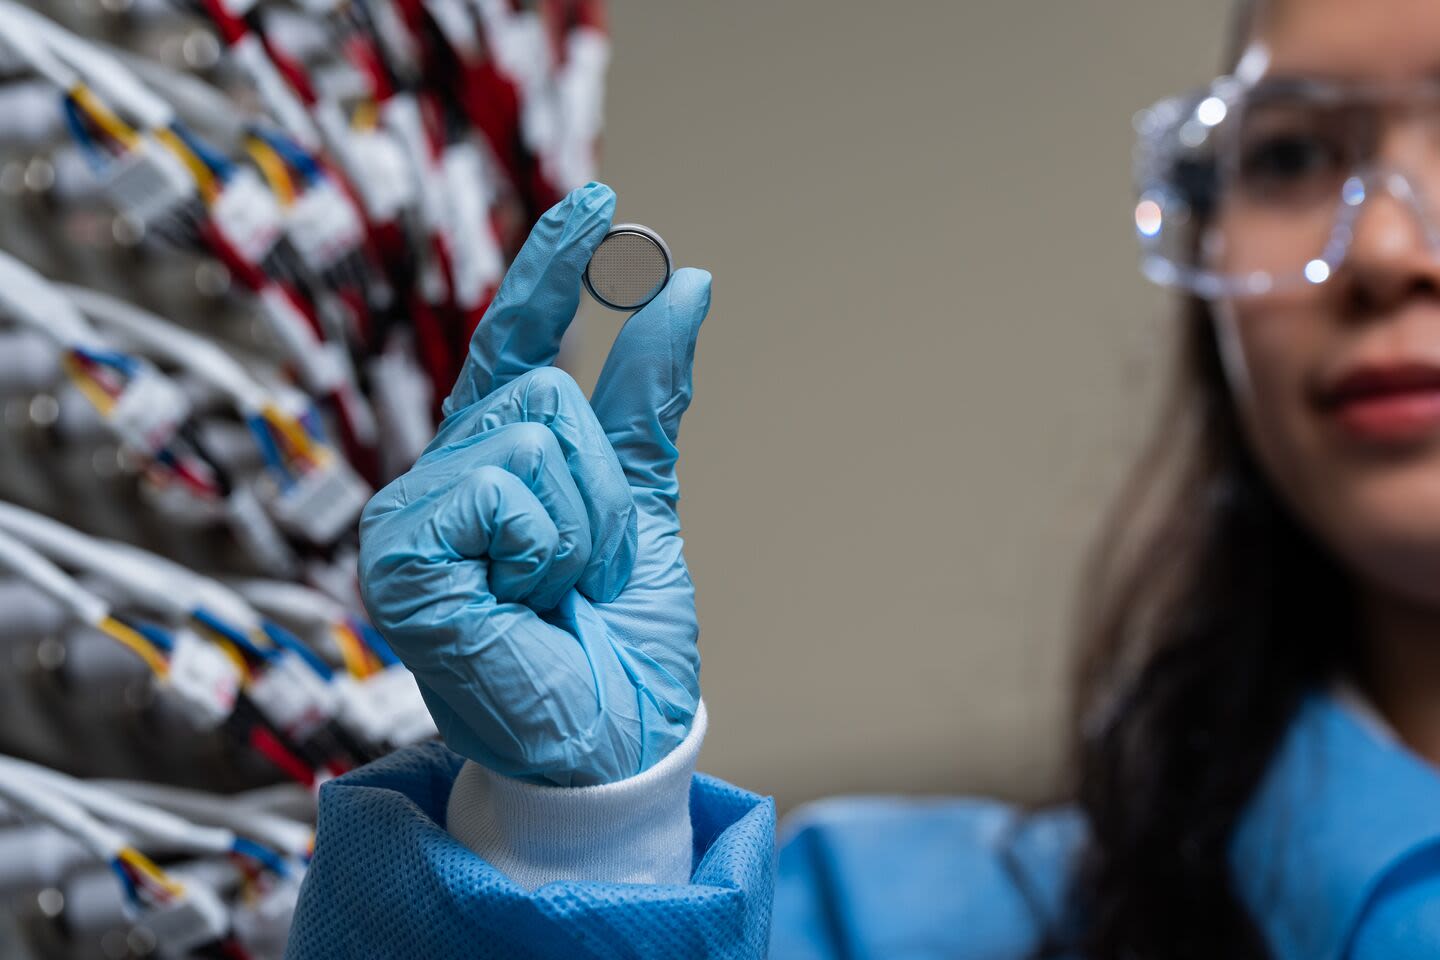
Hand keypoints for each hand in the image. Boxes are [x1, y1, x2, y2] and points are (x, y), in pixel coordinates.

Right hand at [358, 183, 708, 785]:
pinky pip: (503, 487)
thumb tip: (686, 286)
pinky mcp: (401, 557)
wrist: (612, 748)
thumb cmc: (616, 644)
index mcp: (495, 468)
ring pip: (534, 433)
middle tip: (585, 569)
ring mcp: (413, 517)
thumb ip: (648, 402)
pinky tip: (518, 602)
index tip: (601, 199)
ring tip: (554, 593)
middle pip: (546, 393)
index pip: (517, 347)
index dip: (553, 272)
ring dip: (581, 525)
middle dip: (601, 488)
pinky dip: (543, 548)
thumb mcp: (645, 507)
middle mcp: (443, 482)